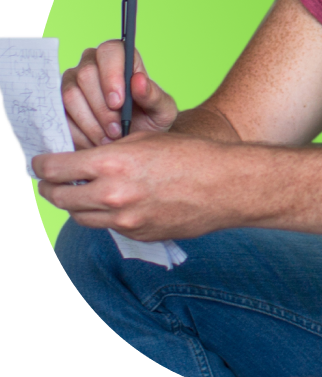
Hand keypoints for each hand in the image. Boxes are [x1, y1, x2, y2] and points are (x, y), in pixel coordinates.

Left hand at [33, 131, 245, 239]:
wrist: (225, 185)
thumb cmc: (190, 155)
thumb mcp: (144, 141)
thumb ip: (108, 152)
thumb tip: (81, 161)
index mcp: (111, 164)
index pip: (54, 168)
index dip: (42, 165)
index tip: (40, 163)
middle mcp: (112, 195)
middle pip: (59, 197)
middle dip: (50, 187)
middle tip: (51, 181)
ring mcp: (124, 220)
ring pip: (79, 216)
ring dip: (75, 204)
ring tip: (80, 193)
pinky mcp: (137, 235)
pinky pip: (107, 226)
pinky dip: (104, 215)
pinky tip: (114, 202)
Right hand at [62, 42, 177, 148]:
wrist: (134, 143)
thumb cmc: (151, 120)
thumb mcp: (162, 111)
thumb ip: (153, 96)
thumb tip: (139, 80)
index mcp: (121, 57)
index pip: (110, 51)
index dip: (112, 75)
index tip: (119, 103)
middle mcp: (93, 64)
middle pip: (86, 75)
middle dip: (102, 108)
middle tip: (118, 130)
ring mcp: (72, 82)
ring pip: (70, 96)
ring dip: (91, 123)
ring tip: (111, 138)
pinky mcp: (59, 104)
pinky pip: (61, 116)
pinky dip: (80, 134)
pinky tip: (97, 142)